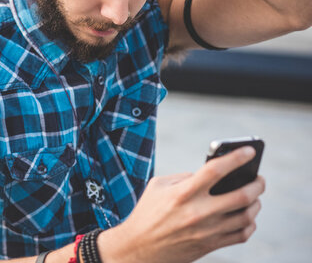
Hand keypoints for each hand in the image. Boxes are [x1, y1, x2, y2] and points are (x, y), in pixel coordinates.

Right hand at [100, 147, 264, 262]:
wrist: (140, 248)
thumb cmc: (147, 212)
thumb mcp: (158, 186)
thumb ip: (185, 177)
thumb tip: (210, 175)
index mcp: (183, 193)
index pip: (216, 170)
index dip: (236, 157)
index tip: (249, 151)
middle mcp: (198, 212)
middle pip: (241, 195)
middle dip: (257, 184)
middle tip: (259, 178)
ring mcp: (207, 231)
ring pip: (246, 216)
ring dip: (256, 204)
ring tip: (254, 197)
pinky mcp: (210, 245)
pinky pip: (241, 234)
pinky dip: (250, 224)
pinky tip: (246, 217)